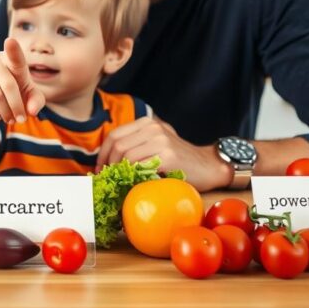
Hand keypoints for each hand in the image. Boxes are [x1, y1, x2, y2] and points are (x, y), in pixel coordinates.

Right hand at [0, 38, 45, 123]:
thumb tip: (31, 111)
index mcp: (11, 60)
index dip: (12, 49)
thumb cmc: (17, 93)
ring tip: (11, 118)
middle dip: (17, 105)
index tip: (10, 41)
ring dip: (7, 112)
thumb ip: (36, 101)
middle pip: (8, 85)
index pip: (14, 55)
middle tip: (22, 119)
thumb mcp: (31, 96)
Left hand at [94, 115, 231, 191]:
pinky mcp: (168, 156)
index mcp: (147, 123)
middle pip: (117, 145)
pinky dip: (132, 177)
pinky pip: (140, 166)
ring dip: (118, 172)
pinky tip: (133, 184)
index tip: (100, 169)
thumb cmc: (179, 160)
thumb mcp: (156, 144)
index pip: (114, 135)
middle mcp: (153, 128)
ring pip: (126, 155)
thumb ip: (136, 145)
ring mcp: (161, 141)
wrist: (209, 166)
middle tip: (106, 179)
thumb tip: (106, 163)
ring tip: (119, 183)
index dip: (103, 154)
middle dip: (107, 164)